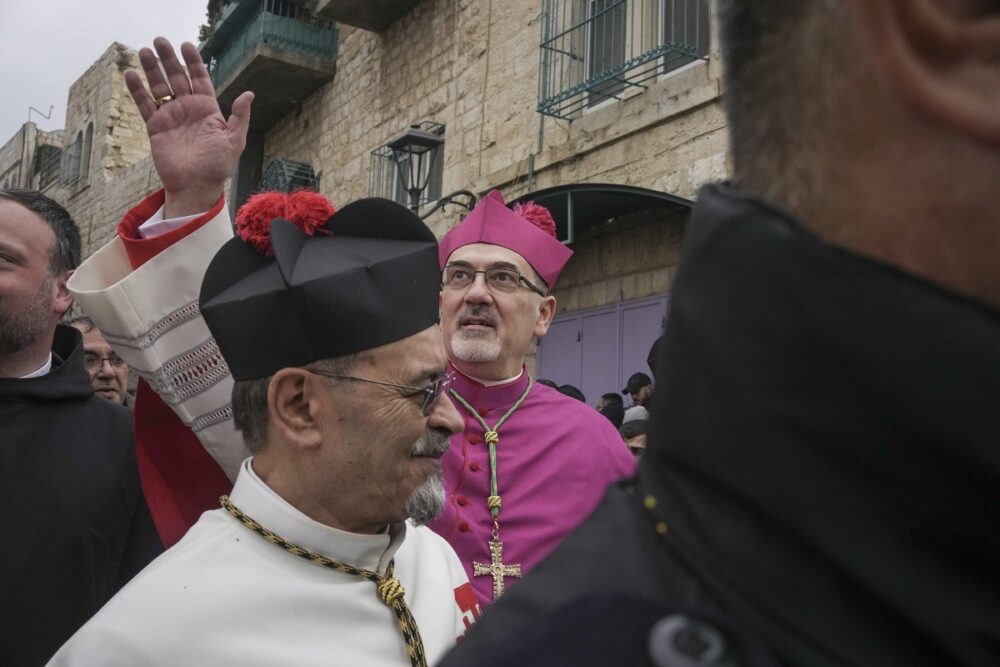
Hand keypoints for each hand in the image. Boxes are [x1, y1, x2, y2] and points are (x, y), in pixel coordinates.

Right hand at [125, 37, 252, 217]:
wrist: (195, 186)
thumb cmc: (217, 166)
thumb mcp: (234, 141)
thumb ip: (240, 117)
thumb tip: (248, 93)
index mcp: (208, 110)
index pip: (200, 79)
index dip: (193, 62)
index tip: (186, 45)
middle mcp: (188, 109)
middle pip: (177, 77)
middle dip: (169, 59)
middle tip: (159, 40)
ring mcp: (171, 117)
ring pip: (159, 87)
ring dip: (151, 69)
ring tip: (143, 51)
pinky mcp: (155, 127)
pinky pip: (145, 105)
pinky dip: (137, 90)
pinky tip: (131, 74)